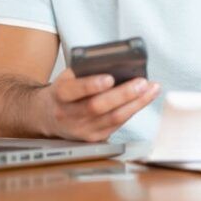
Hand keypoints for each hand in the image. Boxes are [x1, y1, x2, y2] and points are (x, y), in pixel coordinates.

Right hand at [39, 68, 159, 141]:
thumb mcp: (68, 76)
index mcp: (60, 95)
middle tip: (142, 82)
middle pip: (97, 107)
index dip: (91, 85)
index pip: (74, 90)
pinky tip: (144, 98)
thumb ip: (86, 70)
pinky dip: (133, 110)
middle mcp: (68, 115)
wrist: (48, 115)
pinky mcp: (94, 138)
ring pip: (112, 118)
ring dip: (136, 103)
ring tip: (151, 89)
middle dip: (122, 94)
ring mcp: (81, 130)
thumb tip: (115, 63)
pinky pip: (117, 124)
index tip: (109, 78)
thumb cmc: (65, 90)